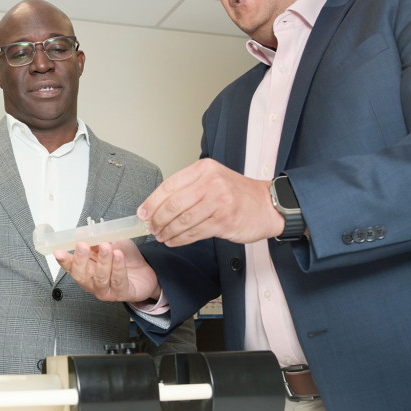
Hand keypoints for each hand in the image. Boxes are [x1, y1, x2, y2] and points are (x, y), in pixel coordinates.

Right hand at [55, 238, 159, 302]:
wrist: (145, 270)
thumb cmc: (124, 257)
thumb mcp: (110, 243)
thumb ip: (97, 239)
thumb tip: (84, 231)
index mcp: (86, 269)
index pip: (71, 266)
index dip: (63, 260)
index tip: (58, 251)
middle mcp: (93, 282)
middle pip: (81, 275)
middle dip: (80, 260)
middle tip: (83, 245)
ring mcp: (106, 290)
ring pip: (100, 278)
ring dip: (102, 261)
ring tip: (105, 247)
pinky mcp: (122, 294)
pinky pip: (118, 280)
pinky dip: (118, 266)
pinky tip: (118, 255)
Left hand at [139, 159, 283, 245]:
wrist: (267, 205)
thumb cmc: (237, 194)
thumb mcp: (213, 179)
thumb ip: (188, 188)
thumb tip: (157, 205)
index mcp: (204, 169)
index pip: (169, 185)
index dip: (152, 202)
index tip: (142, 213)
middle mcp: (211, 182)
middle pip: (173, 204)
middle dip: (157, 219)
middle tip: (151, 228)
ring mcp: (219, 201)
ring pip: (182, 220)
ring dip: (167, 231)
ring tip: (161, 236)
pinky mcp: (225, 220)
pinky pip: (194, 232)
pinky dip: (180, 239)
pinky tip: (174, 241)